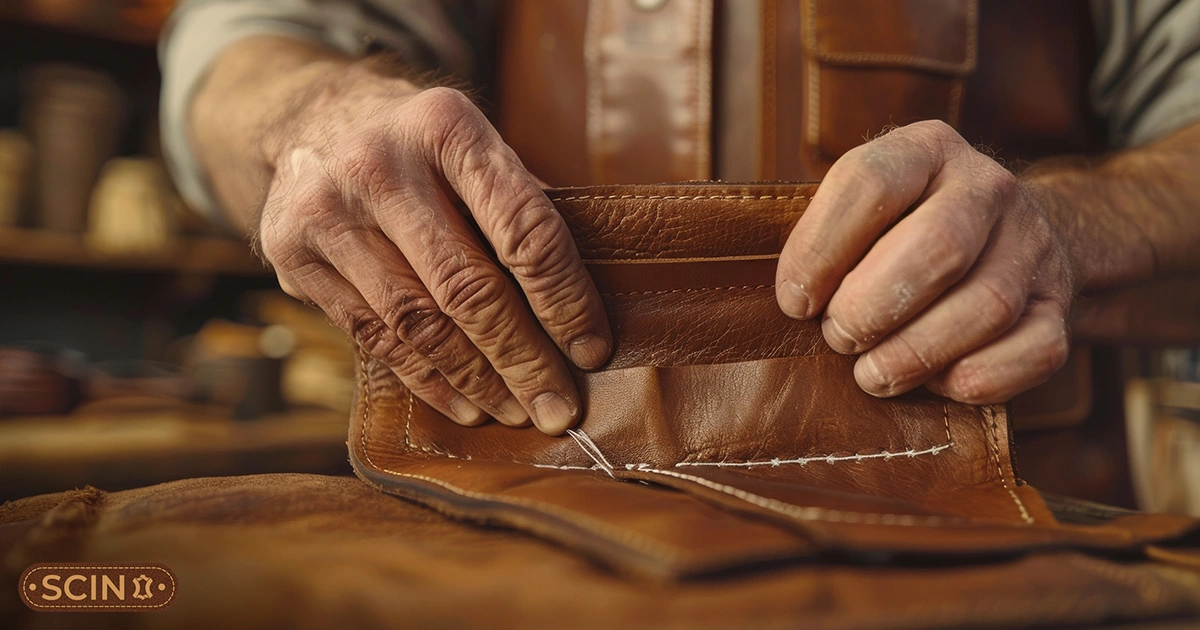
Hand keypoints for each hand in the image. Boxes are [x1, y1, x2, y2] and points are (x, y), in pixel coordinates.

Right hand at [257, 71, 610, 433]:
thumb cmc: (425, 149)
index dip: (564, 300)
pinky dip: (428, 380)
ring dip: (477, 381)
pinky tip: (466, 405)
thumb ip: (524, 211)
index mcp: (446, 126)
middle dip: (523, 360)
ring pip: (417, 324)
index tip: (593, 351)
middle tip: (560, 408)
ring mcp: (325, 211)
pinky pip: (373, 338)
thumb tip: (587, 312)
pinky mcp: (291, 255)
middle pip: (466, 287)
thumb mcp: (476, 148)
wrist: (311, 120)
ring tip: (519, 412)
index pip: (522, 229)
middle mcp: (378, 165)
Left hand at [776, 120, 1076, 402]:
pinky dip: (978, 378)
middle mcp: (987, 186)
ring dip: (916, 352)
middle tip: (838, 338)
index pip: (868, 183)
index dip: (820, 251)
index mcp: (925, 150)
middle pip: (938, 246)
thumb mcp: (858, 210)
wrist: (1001, 234)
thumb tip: (791, 301)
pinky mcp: (1060, 303)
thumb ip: (821, 239)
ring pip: (987, 305)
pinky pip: (1034, 349)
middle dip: (872, 307)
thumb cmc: (896, 232)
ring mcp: (1033, 243)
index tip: (795, 302)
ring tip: (872, 372)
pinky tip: (937, 381)